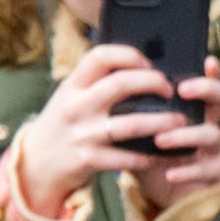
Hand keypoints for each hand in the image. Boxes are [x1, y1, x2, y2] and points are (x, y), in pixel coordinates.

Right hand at [17, 44, 181, 214]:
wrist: (38, 165)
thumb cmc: (63, 127)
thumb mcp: (70, 99)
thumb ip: (95, 86)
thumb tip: (136, 71)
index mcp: (72, 86)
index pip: (100, 57)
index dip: (129, 55)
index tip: (149, 63)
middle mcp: (76, 106)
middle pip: (120, 84)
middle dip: (152, 83)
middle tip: (170, 90)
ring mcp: (83, 134)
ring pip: (131, 124)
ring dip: (161, 122)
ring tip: (181, 122)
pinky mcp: (90, 160)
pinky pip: (129, 158)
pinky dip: (152, 157)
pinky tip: (168, 156)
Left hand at [135, 57, 219, 211]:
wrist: (154, 189)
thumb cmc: (146, 151)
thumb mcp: (138, 125)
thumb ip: (132, 105)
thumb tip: (110, 77)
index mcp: (192, 106)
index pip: (207, 79)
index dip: (210, 70)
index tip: (204, 61)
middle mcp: (209, 121)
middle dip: (206, 89)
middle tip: (181, 90)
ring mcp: (217, 147)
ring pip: (213, 134)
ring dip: (185, 135)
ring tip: (160, 140)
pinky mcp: (218, 172)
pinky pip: (210, 169)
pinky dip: (188, 171)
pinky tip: (169, 173)